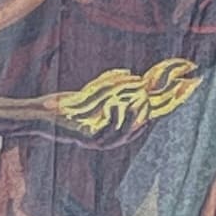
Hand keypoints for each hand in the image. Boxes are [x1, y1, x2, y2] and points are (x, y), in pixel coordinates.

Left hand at [44, 58, 199, 144]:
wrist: (41, 116)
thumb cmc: (65, 105)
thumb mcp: (92, 92)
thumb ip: (112, 83)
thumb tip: (132, 74)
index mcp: (113, 127)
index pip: (141, 120)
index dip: (156, 109)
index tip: (174, 94)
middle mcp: (109, 138)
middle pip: (137, 129)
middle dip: (151, 115)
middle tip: (161, 99)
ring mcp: (98, 141)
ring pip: (123, 135)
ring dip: (133, 118)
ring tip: (141, 102)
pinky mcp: (85, 140)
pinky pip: (105, 133)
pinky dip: (113, 119)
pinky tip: (117, 104)